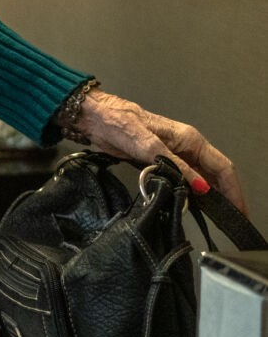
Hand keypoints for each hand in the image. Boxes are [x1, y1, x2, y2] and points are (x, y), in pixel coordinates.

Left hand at [68, 90, 246, 213]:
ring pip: (201, 178)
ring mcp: (175, 154)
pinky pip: (185, 179)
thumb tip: (200, 186)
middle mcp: (187, 147)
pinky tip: (194, 206)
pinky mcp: (162, 161)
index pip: (222, 167)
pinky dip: (192, 192)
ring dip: (210, 196)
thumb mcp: (149, 146)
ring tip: (218, 217)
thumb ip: (175, 166)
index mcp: (190, 139)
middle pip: (215, 174)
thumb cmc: (120, 123)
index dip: (233, 189)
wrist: (97, 118)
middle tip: (232, 219)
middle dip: (227, 195)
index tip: (238, 209)